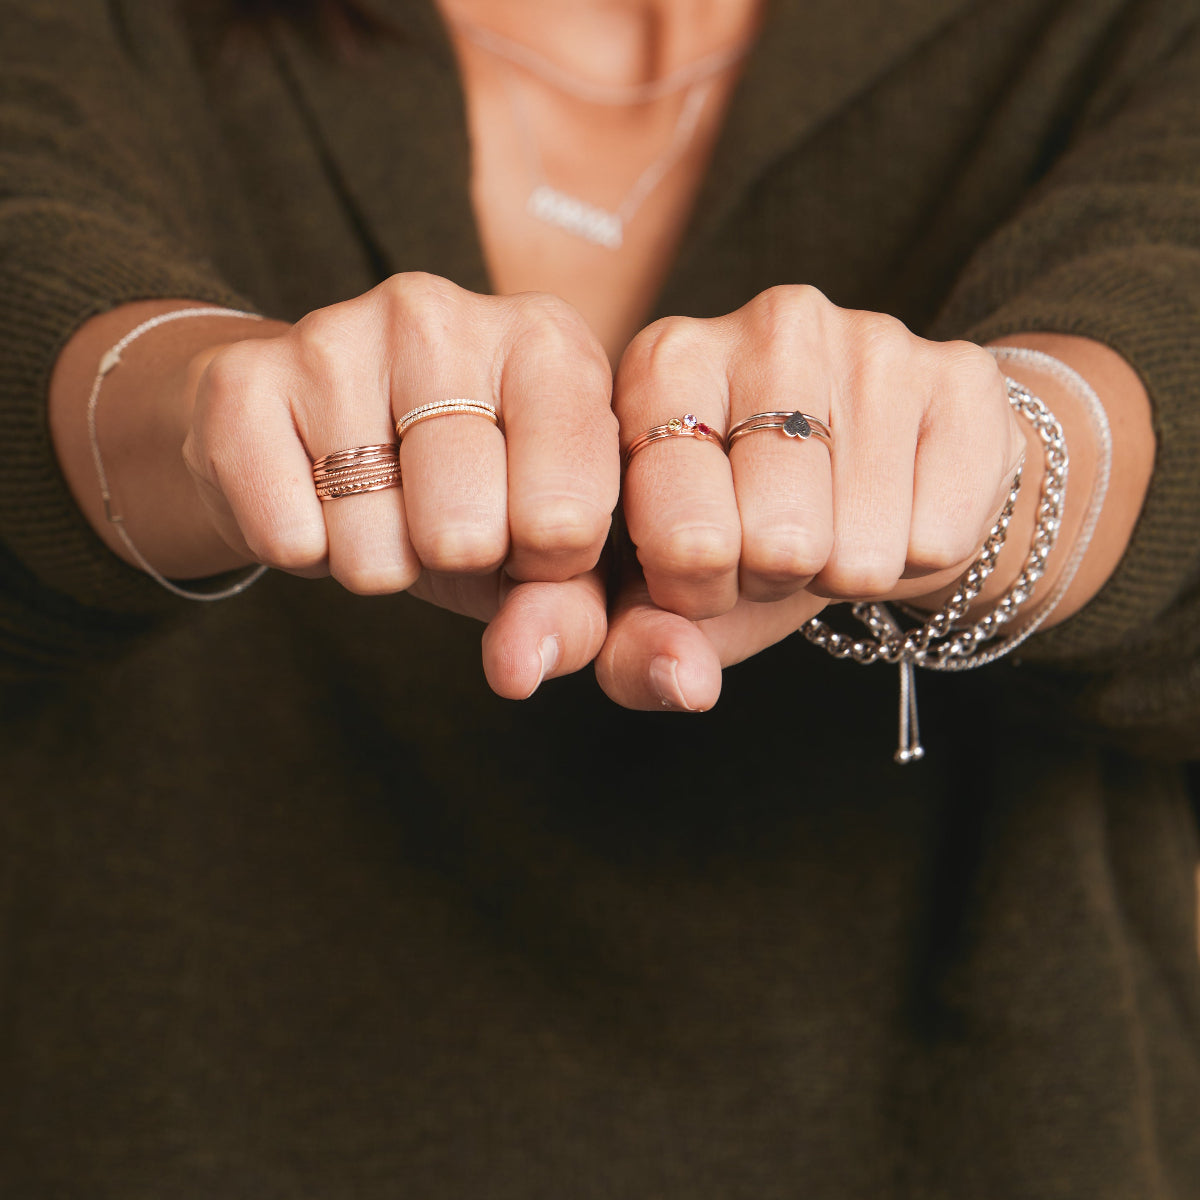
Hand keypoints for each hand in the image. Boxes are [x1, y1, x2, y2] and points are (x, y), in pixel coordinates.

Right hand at [180, 274, 619, 696]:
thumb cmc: (469, 489)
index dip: (547, 564)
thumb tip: (520, 668)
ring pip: (370, 546)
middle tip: (444, 521)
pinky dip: (303, 550)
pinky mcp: (242, 379)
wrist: (324, 435)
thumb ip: (566, 610)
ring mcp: (333, 335)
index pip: (567, 516)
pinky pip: (286, 539)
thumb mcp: (542, 545)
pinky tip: (314, 493)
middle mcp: (439, 315)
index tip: (531, 537)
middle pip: (463, 533)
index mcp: (547, 345)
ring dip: (378, 561)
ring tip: (380, 503)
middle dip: (456, 562)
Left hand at [596, 285, 1026, 709]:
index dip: (696, 590)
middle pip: (779, 542)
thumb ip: (628, 647)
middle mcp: (768, 325)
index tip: (703, 565)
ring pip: (860, 551)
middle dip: (772, 578)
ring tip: (830, 522)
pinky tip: (893, 506)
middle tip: (773, 543)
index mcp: (663, 365)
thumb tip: (682, 684)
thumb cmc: (742, 528)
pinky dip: (913, 558)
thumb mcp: (663, 588)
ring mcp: (872, 338)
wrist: (866, 474)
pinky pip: (938, 541)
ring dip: (842, 571)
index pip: (683, 537)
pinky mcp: (961, 372)